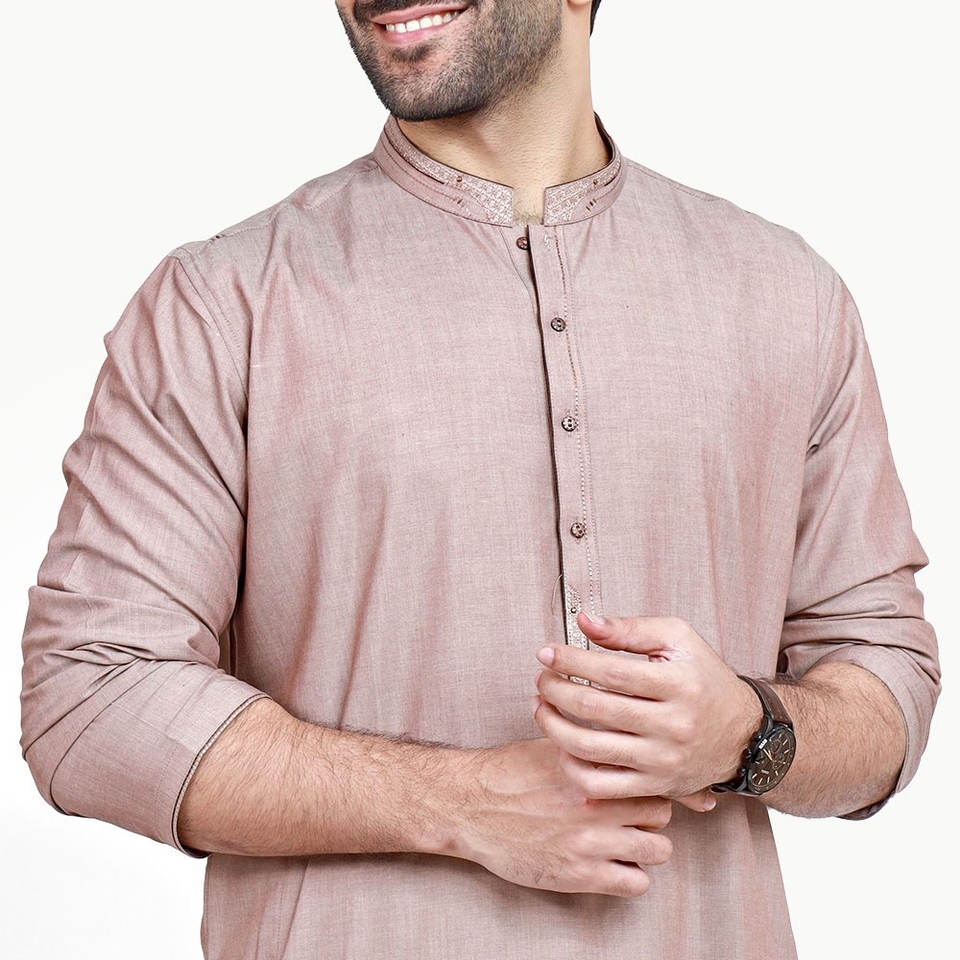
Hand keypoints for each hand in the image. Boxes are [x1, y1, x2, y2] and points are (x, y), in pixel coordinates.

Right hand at [451, 737, 698, 898]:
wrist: (469, 805)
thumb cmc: (509, 772)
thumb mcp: (553, 745)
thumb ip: (591, 743)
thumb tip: (624, 734)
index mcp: (591, 764)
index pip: (652, 771)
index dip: (659, 778)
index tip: (663, 784)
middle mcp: (595, 800)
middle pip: (661, 809)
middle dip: (651, 812)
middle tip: (634, 812)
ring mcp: (589, 839)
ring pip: (657, 848)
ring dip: (646, 845)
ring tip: (626, 839)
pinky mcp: (579, 873)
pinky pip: (635, 882)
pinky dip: (630, 874)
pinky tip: (613, 863)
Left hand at [531, 613, 762, 799]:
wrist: (744, 734)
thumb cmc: (704, 678)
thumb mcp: (678, 639)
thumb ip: (630, 629)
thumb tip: (584, 622)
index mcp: (678, 684)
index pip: (610, 673)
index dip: (570, 662)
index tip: (545, 653)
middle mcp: (672, 725)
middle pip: (595, 711)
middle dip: (556, 691)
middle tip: (541, 678)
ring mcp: (662, 760)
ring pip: (591, 749)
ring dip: (553, 727)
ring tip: (541, 706)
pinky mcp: (655, 786)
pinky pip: (601, 785)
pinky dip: (571, 766)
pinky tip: (562, 744)